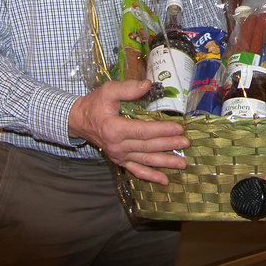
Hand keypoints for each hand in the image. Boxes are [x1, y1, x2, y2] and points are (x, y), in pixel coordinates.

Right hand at [68, 79, 189, 185]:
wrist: (78, 121)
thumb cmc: (95, 104)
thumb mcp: (108, 91)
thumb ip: (128, 88)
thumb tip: (148, 85)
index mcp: (114, 128)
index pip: (143, 131)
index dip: (162, 130)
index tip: (179, 128)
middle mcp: (117, 146)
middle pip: (148, 146)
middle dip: (169, 145)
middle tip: (186, 143)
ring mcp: (118, 155)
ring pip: (145, 160)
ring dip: (165, 163)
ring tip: (182, 163)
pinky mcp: (119, 161)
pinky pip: (136, 171)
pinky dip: (151, 176)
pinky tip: (164, 180)